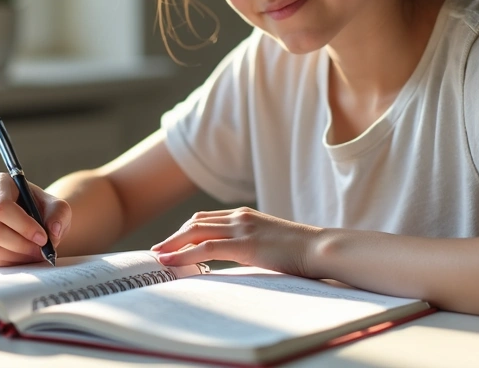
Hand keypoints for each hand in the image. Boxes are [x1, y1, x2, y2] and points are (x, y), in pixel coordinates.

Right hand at [0, 172, 71, 265]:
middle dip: (20, 245)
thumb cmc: (43, 209)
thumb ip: (59, 215)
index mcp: (0, 183)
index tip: (43, 238)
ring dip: (15, 255)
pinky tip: (22, 255)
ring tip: (34, 254)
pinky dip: (8, 260)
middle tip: (41, 251)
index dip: (23, 226)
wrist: (32, 217)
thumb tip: (53, 232)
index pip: (2, 207)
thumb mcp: (57, 207)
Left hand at [149, 207, 322, 275]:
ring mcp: (241, 228)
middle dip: (174, 236)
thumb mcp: (271, 244)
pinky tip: (171, 262)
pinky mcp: (244, 244)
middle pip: (196, 223)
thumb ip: (253, 245)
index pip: (206, 219)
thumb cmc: (301, 251)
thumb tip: (241, 260)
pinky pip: (205, 249)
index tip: (172, 243)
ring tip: (158, 257)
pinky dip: (184, 254)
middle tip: (158, 250)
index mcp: (246, 215)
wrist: (320, 248)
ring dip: (173, 244)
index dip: (186, 230)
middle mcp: (240, 217)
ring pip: (195, 232)